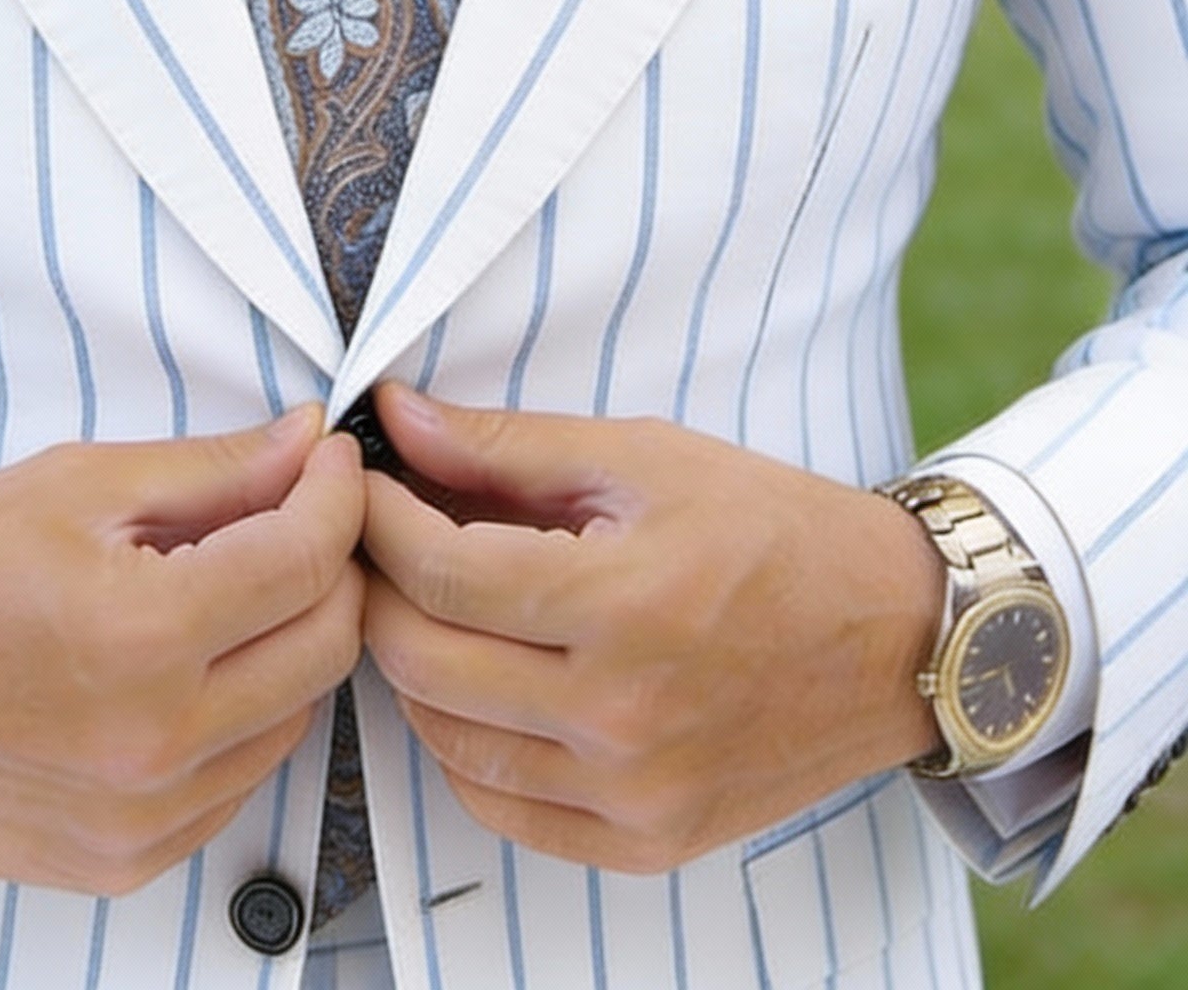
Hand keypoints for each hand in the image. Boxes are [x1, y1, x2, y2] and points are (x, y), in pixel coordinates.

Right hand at [0, 407, 365, 894]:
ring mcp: (144, 816)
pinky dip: (242, 717)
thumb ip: (210, 470)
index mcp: (140, 634)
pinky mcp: (128, 860)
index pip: (306, 559)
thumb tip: (303, 446)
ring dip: (290, 642)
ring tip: (232, 590)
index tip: (329, 462)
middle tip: (298, 516)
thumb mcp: (75, 485)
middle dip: (332, 565)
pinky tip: (191, 667)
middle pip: (326, 645)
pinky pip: (239, 782)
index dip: (336, 494)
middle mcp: (154, 741)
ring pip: (296, 718)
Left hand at [360, 384, 944, 873]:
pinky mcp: (648, 841)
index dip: (378, 521)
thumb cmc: (772, 530)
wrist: (897, 634)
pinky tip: (474, 686)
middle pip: (424, 661)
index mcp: (625, 605)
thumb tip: (396, 417)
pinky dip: (463, 747)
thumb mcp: (642, 456)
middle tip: (377, 540)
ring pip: (447, 741)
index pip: (440, 574)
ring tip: (424, 604)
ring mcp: (635, 792)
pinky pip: (502, 808)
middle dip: (377, 588)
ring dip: (411, 666)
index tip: (361, 483)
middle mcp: (624, 715)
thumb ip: (506, 444)